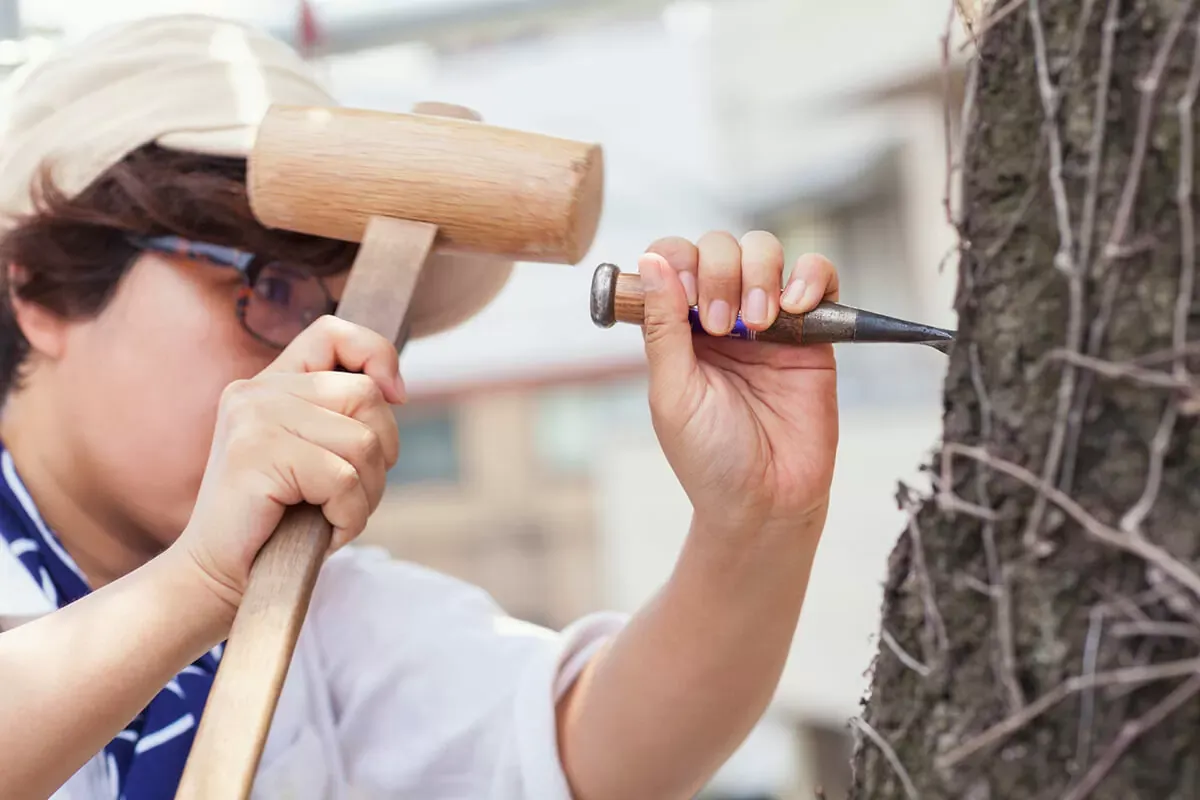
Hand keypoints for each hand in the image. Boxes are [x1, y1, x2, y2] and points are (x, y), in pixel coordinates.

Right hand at [174, 316, 404, 611]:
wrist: (218, 576)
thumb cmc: (278, 523)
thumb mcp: (314, 456)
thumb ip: (341, 416)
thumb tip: (395, 389)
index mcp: (269, 385)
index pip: (332, 334)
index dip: (375, 354)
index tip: (396, 395)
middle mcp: (257, 392)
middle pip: (365, 395)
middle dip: (381, 453)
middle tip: (351, 495)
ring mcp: (254, 419)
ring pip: (362, 442)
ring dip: (366, 494)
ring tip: (333, 516)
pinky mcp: (257, 455)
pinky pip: (344, 479)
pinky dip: (348, 515)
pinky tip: (323, 532)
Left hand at [638, 232, 838, 536]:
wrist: (766, 502)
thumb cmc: (709, 458)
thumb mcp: (673, 392)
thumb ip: (663, 326)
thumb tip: (649, 261)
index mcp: (678, 328)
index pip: (673, 259)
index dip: (680, 263)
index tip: (690, 301)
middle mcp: (722, 316)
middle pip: (720, 246)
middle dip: (721, 273)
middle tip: (725, 328)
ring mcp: (769, 321)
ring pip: (765, 250)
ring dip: (760, 273)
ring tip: (760, 322)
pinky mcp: (814, 333)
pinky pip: (820, 276)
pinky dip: (811, 275)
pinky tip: (797, 306)